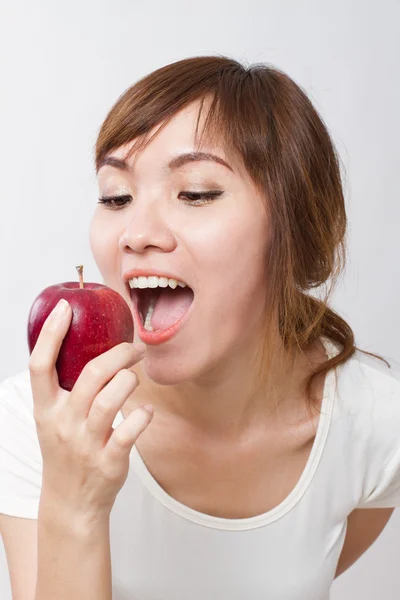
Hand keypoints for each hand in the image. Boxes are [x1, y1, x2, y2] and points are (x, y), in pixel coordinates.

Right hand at [29, 298, 152, 522]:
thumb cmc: (66, 450)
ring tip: (134, 379)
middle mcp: (63, 424)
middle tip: (133, 349)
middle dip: (116, 355)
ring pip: (110, 400)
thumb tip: (83, 345)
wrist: (70, 502)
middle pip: (89, 377)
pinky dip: (143, 416)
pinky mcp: (109, 461)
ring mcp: (86, 444)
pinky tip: (147, 411)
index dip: (50, 334)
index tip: (65, 307)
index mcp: (45, 409)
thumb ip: (64, 388)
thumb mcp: (53, 419)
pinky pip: (130, 431)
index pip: (40, 366)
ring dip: (129, 382)